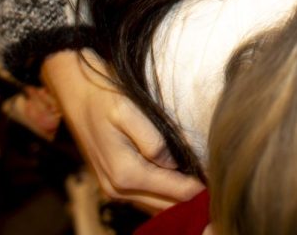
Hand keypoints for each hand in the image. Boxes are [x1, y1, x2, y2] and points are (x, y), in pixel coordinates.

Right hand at [41, 50, 205, 212]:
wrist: (73, 90)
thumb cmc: (102, 96)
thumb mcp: (129, 110)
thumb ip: (154, 140)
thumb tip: (175, 164)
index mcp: (126, 173)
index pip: (176, 192)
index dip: (201, 190)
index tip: (223, 180)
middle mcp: (118, 189)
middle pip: (167, 206)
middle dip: (193, 199)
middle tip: (219, 185)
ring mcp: (113, 190)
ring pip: (156, 206)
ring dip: (178, 199)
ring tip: (204, 183)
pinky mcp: (113, 183)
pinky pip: (145, 198)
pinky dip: (164, 195)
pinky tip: (181, 180)